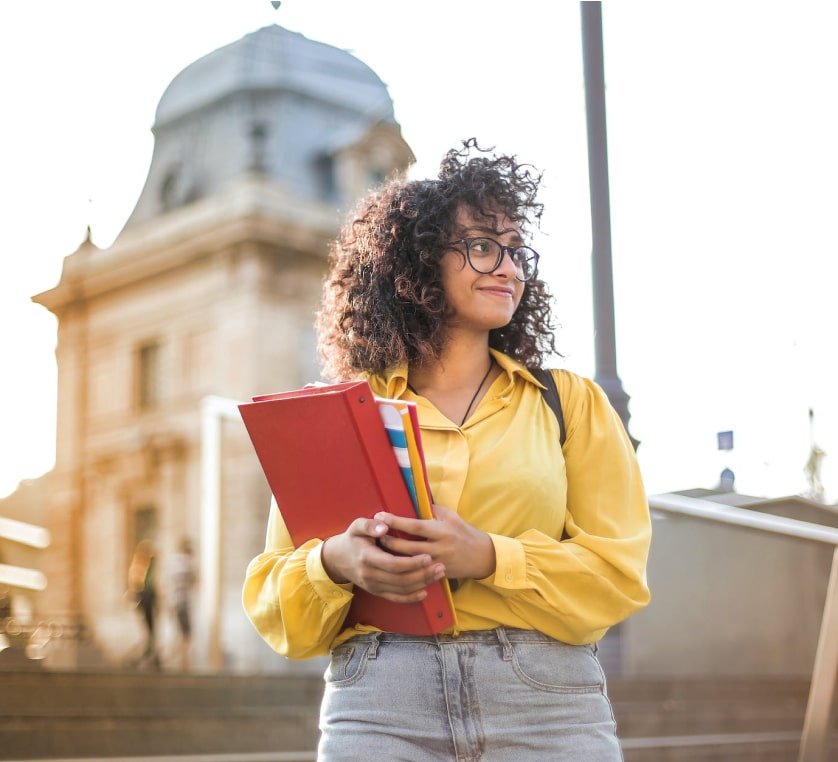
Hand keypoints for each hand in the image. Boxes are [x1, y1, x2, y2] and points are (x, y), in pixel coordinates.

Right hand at [321, 517, 446, 602]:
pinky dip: (411, 597)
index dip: (411, 563)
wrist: (338, 559)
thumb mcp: (356, 526)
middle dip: (422, 574)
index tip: (428, 557)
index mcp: (367, 557)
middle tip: (441, 566)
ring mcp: (373, 586)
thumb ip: (369, 525)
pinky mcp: (376, 592)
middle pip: (400, 579)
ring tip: (438, 575)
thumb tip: (384, 526)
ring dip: (421, 584)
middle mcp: (370, 575)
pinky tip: (424, 592)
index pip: (393, 564)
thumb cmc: (352, 539)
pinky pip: (395, 598)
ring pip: (401, 589)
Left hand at [374, 505, 495, 580]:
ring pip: (409, 562)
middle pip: (408, 547)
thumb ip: (432, 510)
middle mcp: (439, 548)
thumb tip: (413, 501)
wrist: (482, 556)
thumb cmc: (464, 532)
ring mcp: (438, 563)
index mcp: (442, 531)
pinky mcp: (437, 574)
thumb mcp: (451, 516)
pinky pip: (417, 573)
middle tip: (375, 534)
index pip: (415, 526)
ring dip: (393, 556)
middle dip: (389, 541)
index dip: (396, 521)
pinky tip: (392, 565)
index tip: (380, 516)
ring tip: (379, 549)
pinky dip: (403, 569)